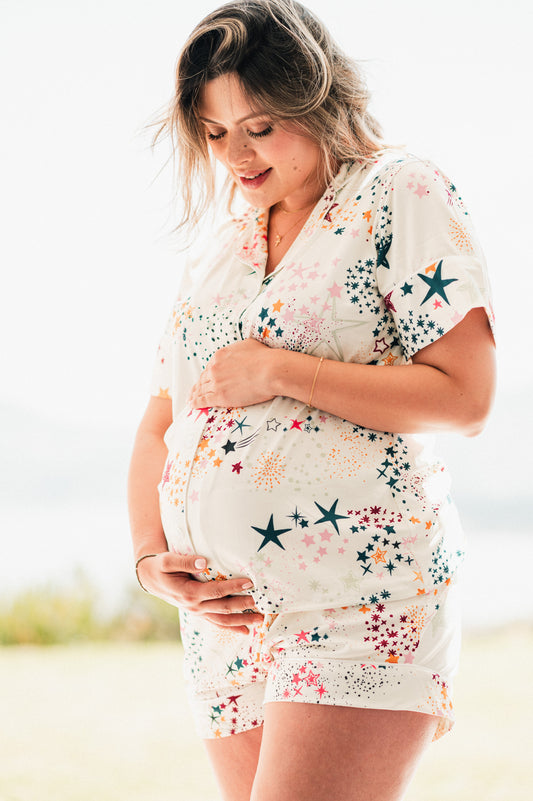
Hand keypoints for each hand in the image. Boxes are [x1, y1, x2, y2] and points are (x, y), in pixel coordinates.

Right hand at [137, 552, 263, 633]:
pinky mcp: (199, 612)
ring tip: (260, 620)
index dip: (233, 587)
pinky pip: (217, 622)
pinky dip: (232, 627)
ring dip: (242, 620)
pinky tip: (246, 630)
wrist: (151, 578)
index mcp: (188, 593)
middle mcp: (194, 606)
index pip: (216, 591)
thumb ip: (184, 561)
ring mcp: (197, 611)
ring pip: (222, 619)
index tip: (249, 582)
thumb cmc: (161, 567)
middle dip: (243, 606)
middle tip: (261, 604)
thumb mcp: (167, 560)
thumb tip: (204, 561)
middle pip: (223, 608)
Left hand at [188, 338, 275, 408]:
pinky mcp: (219, 396)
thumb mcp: (248, 345)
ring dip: (194, 395)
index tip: (206, 378)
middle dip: (198, 385)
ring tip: (190, 399)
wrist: (270, 370)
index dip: (207, 374)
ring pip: (201, 390)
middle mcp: (215, 368)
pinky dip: (196, 403)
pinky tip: (192, 405)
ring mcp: (216, 382)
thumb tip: (240, 351)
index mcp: (220, 356)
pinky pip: (203, 400)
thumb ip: (238, 349)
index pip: (210, 367)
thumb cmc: (265, 357)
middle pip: (203, 378)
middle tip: (194, 390)